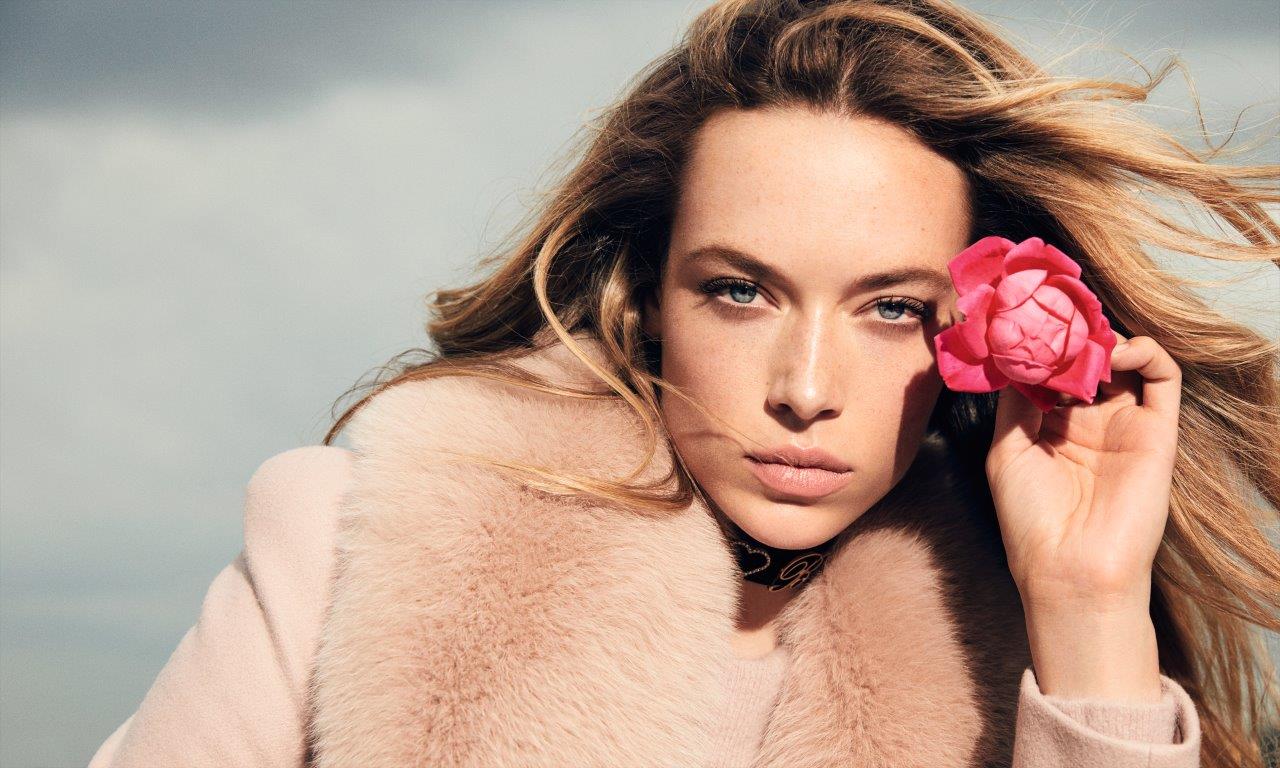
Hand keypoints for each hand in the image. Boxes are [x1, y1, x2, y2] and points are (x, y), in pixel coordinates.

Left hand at [986, 330, 1182, 700]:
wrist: (1071, 569)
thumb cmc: (1031, 518)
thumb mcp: (1008, 450)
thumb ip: (1015, 399)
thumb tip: (1016, 351)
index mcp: (1049, 424)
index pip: (1051, 366)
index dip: (1041, 340)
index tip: (1025, 315)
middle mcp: (1088, 419)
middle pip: (1088, 356)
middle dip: (1073, 331)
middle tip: (1057, 312)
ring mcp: (1124, 422)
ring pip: (1125, 358)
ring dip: (1105, 337)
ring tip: (1083, 336)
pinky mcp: (1158, 431)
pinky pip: (1163, 376)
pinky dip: (1144, 350)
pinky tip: (1115, 351)